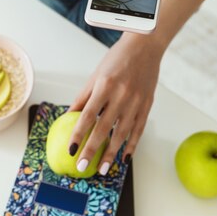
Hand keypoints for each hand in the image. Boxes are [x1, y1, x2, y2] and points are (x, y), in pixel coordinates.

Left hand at [67, 0, 188, 175]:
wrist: (146, 47)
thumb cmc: (116, 60)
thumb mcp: (95, 75)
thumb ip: (83, 97)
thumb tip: (69, 117)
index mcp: (105, 85)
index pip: (88, 115)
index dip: (79, 134)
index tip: (71, 149)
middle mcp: (121, 95)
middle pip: (104, 128)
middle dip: (92, 149)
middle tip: (83, 165)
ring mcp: (137, 102)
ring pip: (122, 133)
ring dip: (112, 153)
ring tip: (102, 169)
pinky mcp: (148, 106)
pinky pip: (138, 130)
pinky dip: (131, 146)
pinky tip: (124, 159)